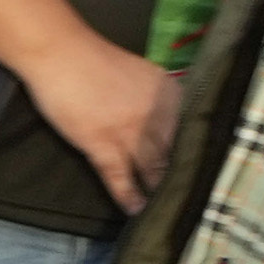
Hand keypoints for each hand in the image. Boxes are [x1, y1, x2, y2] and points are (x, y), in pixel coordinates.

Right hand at [30, 31, 184, 211]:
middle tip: (190, 200)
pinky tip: (135, 210)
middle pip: (174, 154)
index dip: (195, 154)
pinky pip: (119, 176)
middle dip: (181, 177)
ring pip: (151, 168)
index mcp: (170, 94)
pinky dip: (128, 195)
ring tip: (166, 210)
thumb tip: (166, 124)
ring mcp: (129, 131)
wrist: (60, 52)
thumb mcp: (142, 75)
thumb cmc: (96, 59)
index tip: (204, 172)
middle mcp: (156, 114)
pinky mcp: (101, 144)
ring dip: (159, 190)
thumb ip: (157, 100)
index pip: (191, 132)